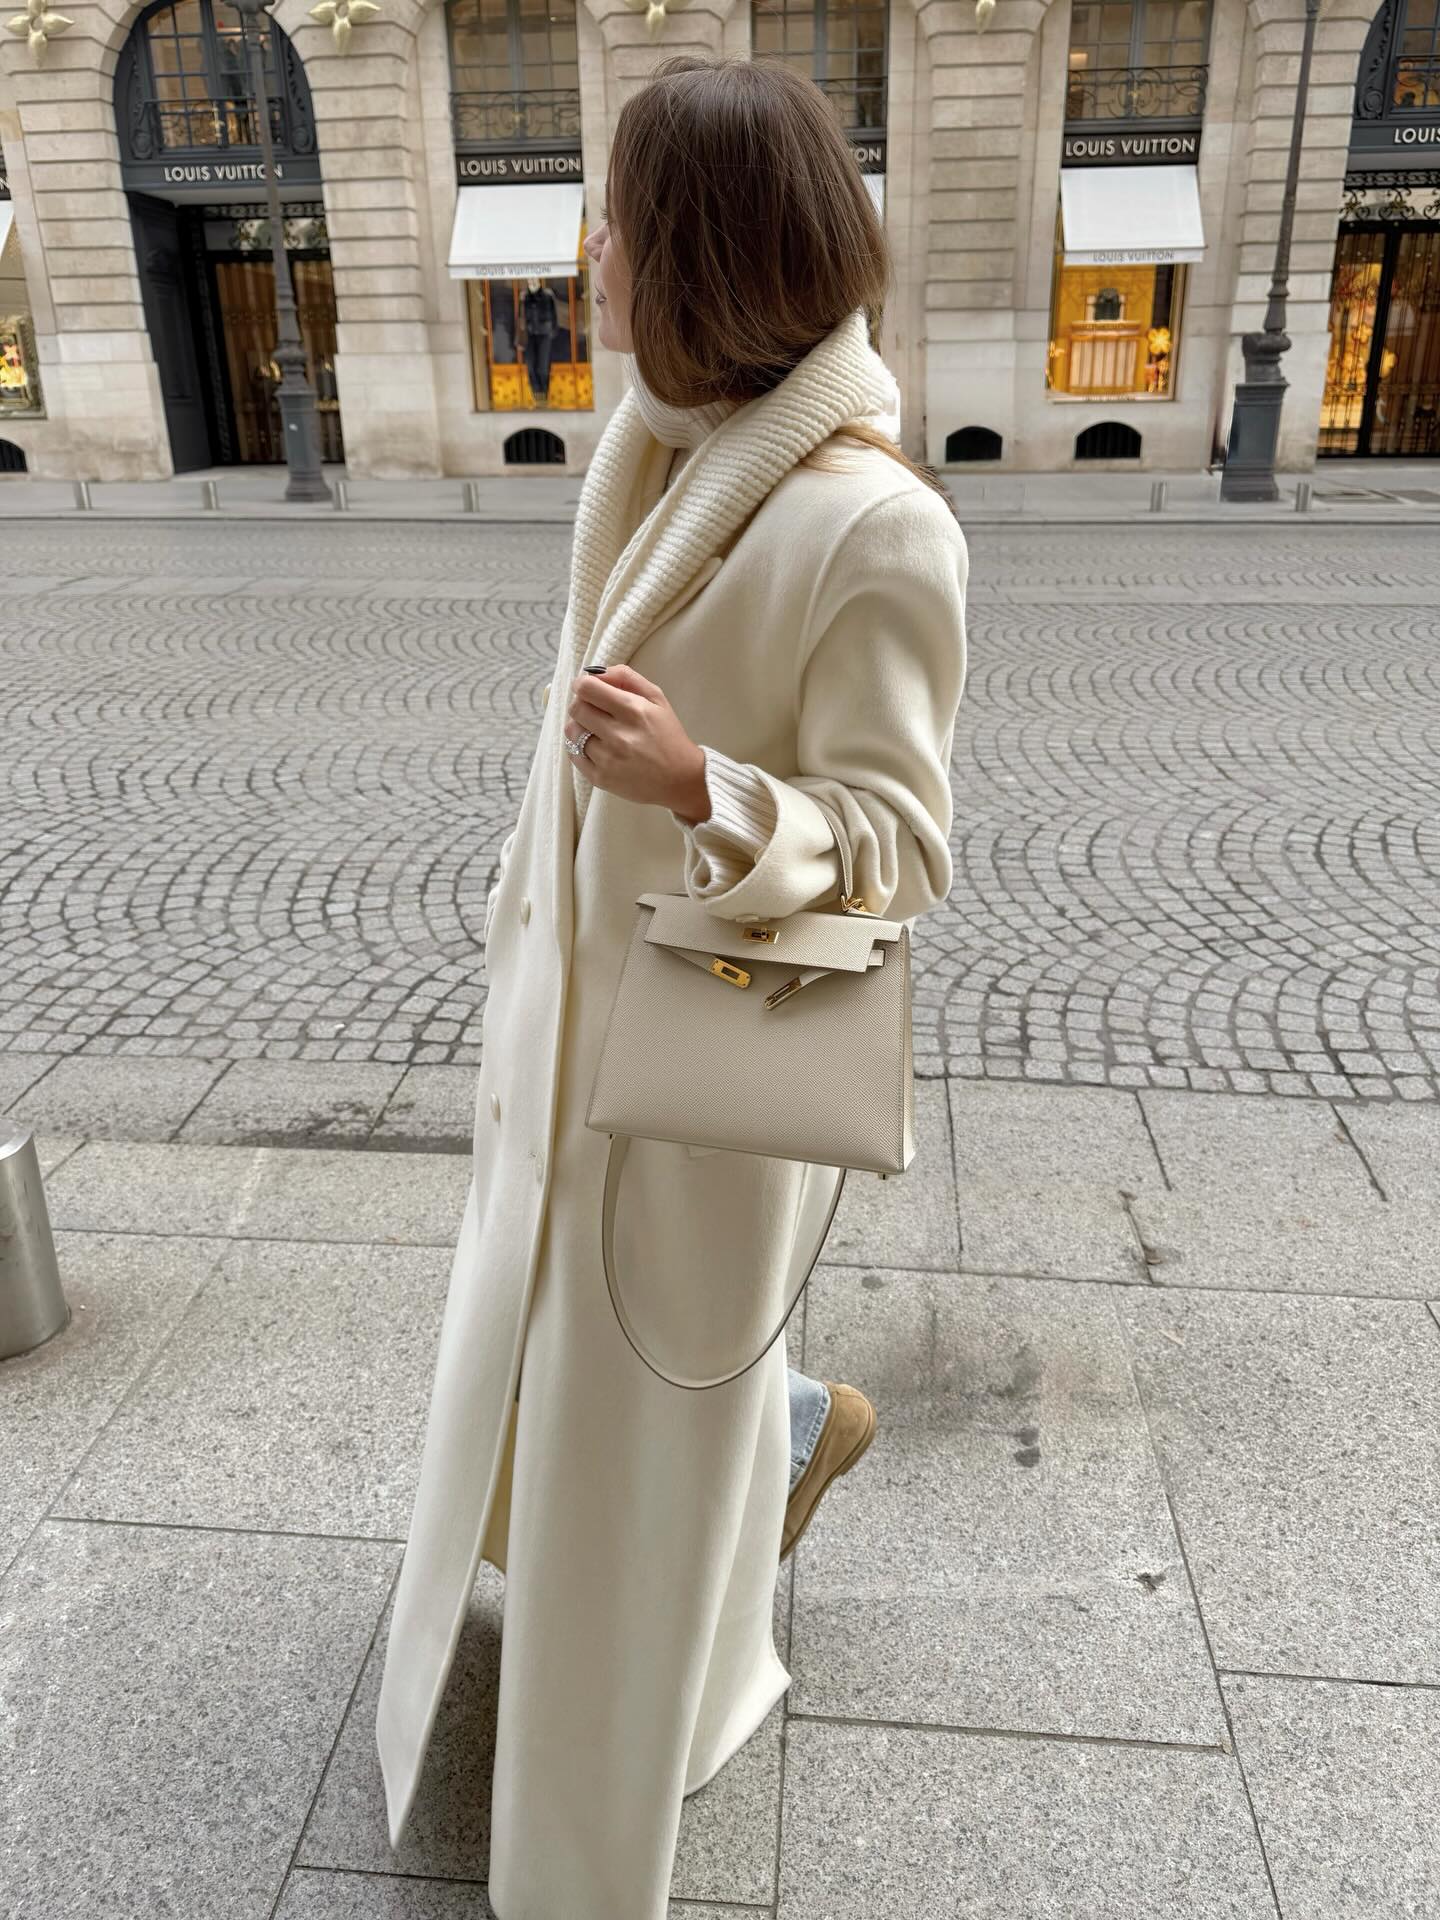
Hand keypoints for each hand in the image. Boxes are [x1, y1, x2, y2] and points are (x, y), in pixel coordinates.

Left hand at [564, 665, 710, 820]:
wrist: (681, 779)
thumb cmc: (668, 735)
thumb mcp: (657, 698)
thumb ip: (627, 678)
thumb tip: (596, 672)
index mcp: (634, 711)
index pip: (587, 689)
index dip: (583, 685)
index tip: (587, 688)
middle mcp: (619, 735)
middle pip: (576, 709)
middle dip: (581, 704)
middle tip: (593, 709)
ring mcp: (608, 759)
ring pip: (571, 732)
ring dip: (580, 726)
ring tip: (595, 730)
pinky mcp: (600, 778)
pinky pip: (574, 755)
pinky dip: (579, 748)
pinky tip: (596, 747)